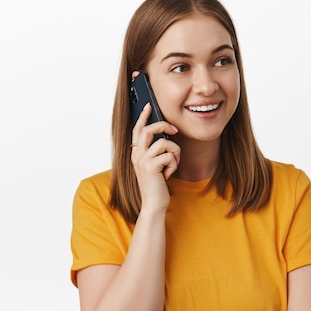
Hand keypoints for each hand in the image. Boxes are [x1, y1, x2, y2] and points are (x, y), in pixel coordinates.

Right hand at [130, 73, 179, 211]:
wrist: (153, 204)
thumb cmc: (156, 185)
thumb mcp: (153, 165)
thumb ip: (154, 152)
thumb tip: (165, 137)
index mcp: (136, 153)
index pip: (137, 130)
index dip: (143, 117)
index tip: (148, 106)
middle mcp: (136, 155)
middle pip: (149, 130)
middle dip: (164, 126)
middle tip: (175, 131)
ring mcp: (142, 161)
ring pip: (164, 142)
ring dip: (175, 152)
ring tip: (173, 164)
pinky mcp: (151, 167)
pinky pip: (170, 155)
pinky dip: (174, 164)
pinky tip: (169, 173)